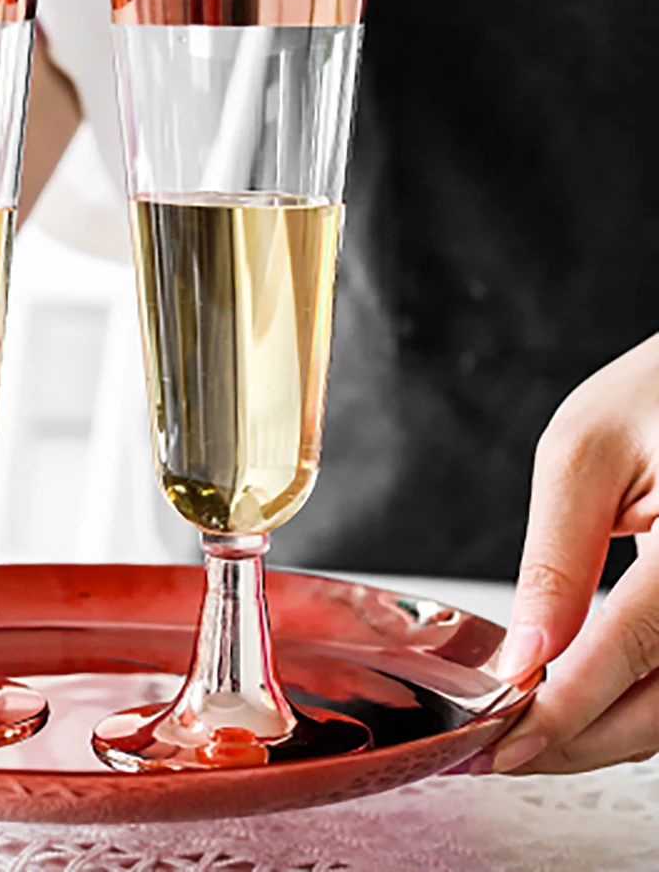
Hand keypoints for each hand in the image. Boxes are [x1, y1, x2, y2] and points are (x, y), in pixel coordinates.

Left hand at [474, 333, 658, 773]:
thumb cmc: (656, 392)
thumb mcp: (584, 453)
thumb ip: (557, 557)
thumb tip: (526, 654)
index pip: (634, 649)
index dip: (565, 708)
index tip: (503, 741)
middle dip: (581, 741)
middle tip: (505, 754)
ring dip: (608, 733)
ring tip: (531, 737)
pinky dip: (636, 700)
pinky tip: (581, 703)